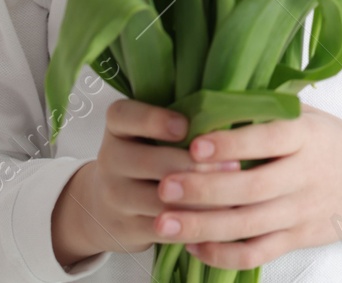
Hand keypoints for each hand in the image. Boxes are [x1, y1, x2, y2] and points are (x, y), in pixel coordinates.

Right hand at [50, 99, 240, 267]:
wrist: (106, 205)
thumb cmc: (147, 155)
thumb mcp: (151, 131)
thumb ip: (181, 118)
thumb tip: (228, 113)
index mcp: (117, 126)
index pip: (125, 115)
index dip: (154, 120)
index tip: (186, 126)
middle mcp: (110, 158)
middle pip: (151, 162)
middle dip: (196, 166)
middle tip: (234, 166)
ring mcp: (115, 196)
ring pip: (161, 200)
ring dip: (202, 200)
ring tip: (236, 196)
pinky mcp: (126, 228)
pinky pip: (164, 228)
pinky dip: (194, 225)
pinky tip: (220, 220)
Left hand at [150, 104, 341, 270]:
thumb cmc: (332, 142)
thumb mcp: (308, 116)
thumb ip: (267, 110)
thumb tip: (210, 98)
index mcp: (306, 137)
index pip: (268, 140)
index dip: (232, 144)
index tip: (195, 144)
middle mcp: (305, 175)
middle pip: (252, 188)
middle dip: (204, 190)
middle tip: (165, 186)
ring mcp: (301, 211)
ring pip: (248, 226)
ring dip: (202, 227)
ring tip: (163, 223)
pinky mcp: (298, 238)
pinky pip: (257, 253)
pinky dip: (224, 254)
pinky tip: (194, 246)